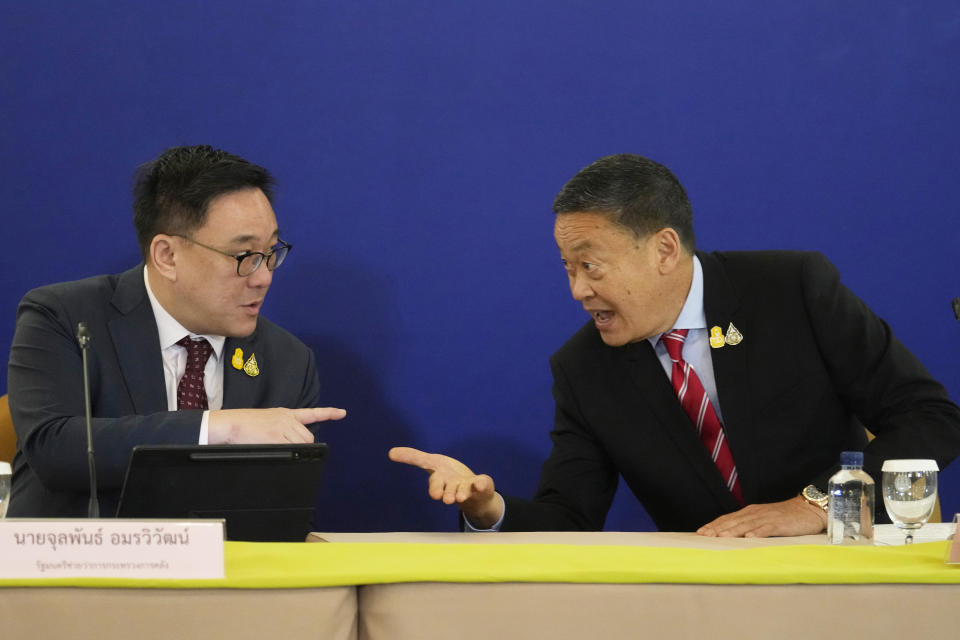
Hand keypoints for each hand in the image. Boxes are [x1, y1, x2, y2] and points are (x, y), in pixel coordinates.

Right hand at [208, 407, 345, 443]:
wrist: (227, 423)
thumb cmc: (241, 424)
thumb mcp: (265, 420)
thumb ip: (280, 428)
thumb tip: (290, 444)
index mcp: (284, 413)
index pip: (311, 413)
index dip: (328, 413)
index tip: (342, 412)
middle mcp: (287, 418)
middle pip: (308, 437)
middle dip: (302, 446)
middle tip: (283, 447)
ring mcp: (283, 427)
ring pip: (302, 445)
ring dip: (295, 451)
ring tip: (272, 446)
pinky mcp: (276, 437)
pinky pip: (291, 450)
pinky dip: (289, 455)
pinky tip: (276, 449)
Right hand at [389, 446, 502, 528]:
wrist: (474, 494)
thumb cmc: (448, 476)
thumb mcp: (431, 463)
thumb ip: (413, 457)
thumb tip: (390, 452)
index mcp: (441, 480)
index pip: (436, 483)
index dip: (435, 488)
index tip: (435, 495)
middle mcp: (454, 486)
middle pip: (449, 490)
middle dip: (448, 494)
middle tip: (448, 499)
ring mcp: (468, 486)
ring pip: (464, 490)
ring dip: (462, 493)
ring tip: (461, 497)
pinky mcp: (481, 486)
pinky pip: (482, 484)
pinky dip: (481, 484)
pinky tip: (480, 483)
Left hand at [696, 496, 826, 537]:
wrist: (808, 509)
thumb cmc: (784, 517)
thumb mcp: (762, 520)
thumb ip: (748, 526)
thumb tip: (731, 536)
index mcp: (749, 512)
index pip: (727, 519)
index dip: (713, 525)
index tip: (700, 533)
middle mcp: (755, 513)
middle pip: (732, 521)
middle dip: (717, 529)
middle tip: (704, 536)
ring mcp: (767, 517)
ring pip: (746, 524)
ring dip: (733, 531)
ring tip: (720, 537)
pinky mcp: (780, 523)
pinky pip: (768, 528)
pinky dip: (758, 532)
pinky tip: (750, 537)